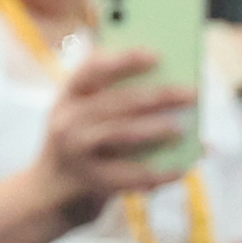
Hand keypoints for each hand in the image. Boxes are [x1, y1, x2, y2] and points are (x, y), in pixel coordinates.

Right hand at [33, 47, 195, 210]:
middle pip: (115, 102)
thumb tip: (171, 87)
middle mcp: (67, 120)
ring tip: (182, 129)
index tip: (156, 54)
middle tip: (191, 93)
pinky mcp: (90, 180)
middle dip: (156, 96)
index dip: (122, 61)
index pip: (91, 70)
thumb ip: (114, 96)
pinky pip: (130, 175)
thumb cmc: (82, 140)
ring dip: (154, 130)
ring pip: (121, 134)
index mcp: (68, 96)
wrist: (50, 188)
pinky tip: (180, 169)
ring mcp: (76, 151)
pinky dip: (158, 173)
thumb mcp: (83, 113)